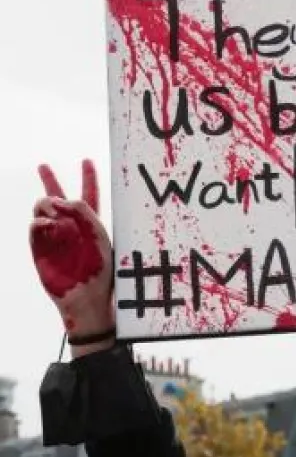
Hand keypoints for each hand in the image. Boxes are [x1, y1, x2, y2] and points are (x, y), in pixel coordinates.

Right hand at [31, 160, 113, 336]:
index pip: (90, 195)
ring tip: (56, 214)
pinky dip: (40, 221)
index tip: (86, 161)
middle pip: (58, 198)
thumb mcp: (100, 235)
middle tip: (43, 166)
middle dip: (50, 181)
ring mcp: (53, 235)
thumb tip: (59, 199)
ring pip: (43, 207)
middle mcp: (71, 226)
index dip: (88, 178)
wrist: (87, 295)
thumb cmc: (100, 269)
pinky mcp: (39, 246)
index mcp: (91, 223)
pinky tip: (49, 226)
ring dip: (48, 203)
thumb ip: (84, 212)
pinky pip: (34, 225)